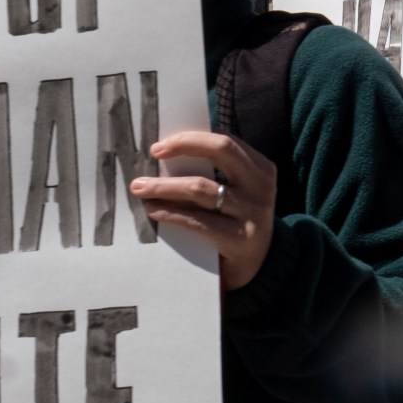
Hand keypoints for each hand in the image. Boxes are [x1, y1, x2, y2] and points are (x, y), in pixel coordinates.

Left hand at [129, 131, 278, 290]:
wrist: (258, 265)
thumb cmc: (237, 221)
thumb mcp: (239, 192)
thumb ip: (219, 173)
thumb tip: (170, 152)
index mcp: (261, 169)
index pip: (227, 140)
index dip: (193, 137)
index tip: (163, 144)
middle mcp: (261, 186)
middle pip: (222, 150)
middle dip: (184, 145)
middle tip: (154, 152)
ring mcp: (252, 212)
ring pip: (200, 188)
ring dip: (165, 185)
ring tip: (140, 187)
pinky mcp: (239, 238)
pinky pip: (196, 220)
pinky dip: (170, 212)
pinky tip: (152, 210)